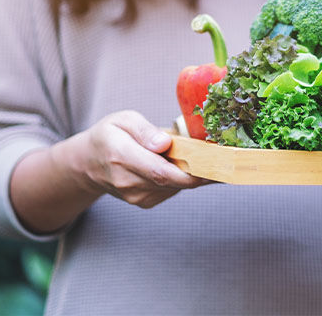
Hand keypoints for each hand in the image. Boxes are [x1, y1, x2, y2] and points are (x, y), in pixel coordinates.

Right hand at [69, 110, 207, 208]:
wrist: (88, 164)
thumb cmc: (109, 136)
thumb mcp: (122, 120)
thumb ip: (144, 130)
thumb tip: (164, 143)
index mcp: (121, 157)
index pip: (161, 171)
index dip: (192, 171)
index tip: (218, 164)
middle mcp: (129, 182)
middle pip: (175, 181)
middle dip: (205, 172)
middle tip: (233, 161)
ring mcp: (137, 196)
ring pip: (177, 186)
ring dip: (199, 174)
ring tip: (218, 157)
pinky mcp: (146, 201)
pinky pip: (173, 189)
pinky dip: (188, 178)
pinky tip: (198, 165)